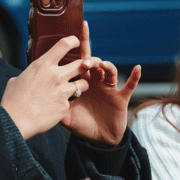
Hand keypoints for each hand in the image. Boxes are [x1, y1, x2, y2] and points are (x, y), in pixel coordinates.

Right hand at [0, 35, 100, 139]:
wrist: (15, 121)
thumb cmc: (13, 100)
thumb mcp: (18, 79)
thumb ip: (30, 74)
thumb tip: (30, 74)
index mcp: (43, 65)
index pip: (64, 44)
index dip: (73, 41)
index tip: (75, 42)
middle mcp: (55, 75)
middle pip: (81, 64)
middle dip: (83, 66)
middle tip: (82, 68)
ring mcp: (62, 91)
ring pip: (83, 84)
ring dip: (81, 85)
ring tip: (74, 89)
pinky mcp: (65, 106)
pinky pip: (72, 101)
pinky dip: (68, 103)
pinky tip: (58, 106)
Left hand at [61, 22, 141, 146]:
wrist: (99, 140)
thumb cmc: (83, 124)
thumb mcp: (67, 116)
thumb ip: (57, 106)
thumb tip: (42, 99)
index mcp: (82, 82)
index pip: (78, 63)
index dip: (77, 52)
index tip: (71, 39)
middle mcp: (96, 82)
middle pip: (94, 63)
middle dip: (90, 60)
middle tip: (83, 63)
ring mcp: (109, 88)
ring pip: (110, 71)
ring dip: (107, 66)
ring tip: (102, 65)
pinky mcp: (121, 97)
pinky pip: (130, 85)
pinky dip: (134, 77)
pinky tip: (137, 68)